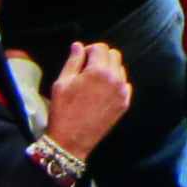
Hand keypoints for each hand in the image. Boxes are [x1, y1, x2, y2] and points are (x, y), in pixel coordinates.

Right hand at [45, 38, 133, 153]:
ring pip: (120, 69)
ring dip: (109, 69)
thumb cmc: (63, 110)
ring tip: (94, 81)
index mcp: (98, 71)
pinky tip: (102, 92)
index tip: (81, 59)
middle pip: (114, 55)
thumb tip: (78, 45)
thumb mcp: (62, 82)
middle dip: (101, 57)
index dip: (89, 50)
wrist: (71, 140)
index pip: (101, 47)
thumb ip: (73, 61)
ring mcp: (122, 92)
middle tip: (87, 69)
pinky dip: (116, 83)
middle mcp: (115, 79)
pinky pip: (125, 85)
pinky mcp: (124, 104)